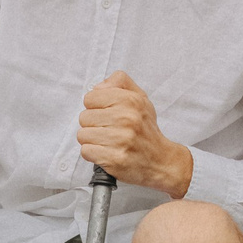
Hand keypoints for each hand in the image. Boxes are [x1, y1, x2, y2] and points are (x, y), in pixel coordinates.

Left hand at [77, 72, 191, 196]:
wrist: (160, 160)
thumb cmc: (145, 129)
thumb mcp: (139, 98)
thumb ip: (119, 82)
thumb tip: (97, 87)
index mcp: (130, 101)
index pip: (90, 98)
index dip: (95, 107)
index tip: (106, 114)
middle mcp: (126, 118)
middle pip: (84, 117)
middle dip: (93, 124)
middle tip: (108, 130)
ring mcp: (120, 140)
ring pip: (82, 135)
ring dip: (92, 140)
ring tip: (107, 142)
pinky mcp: (114, 159)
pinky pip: (86, 151)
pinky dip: (93, 154)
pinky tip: (106, 152)